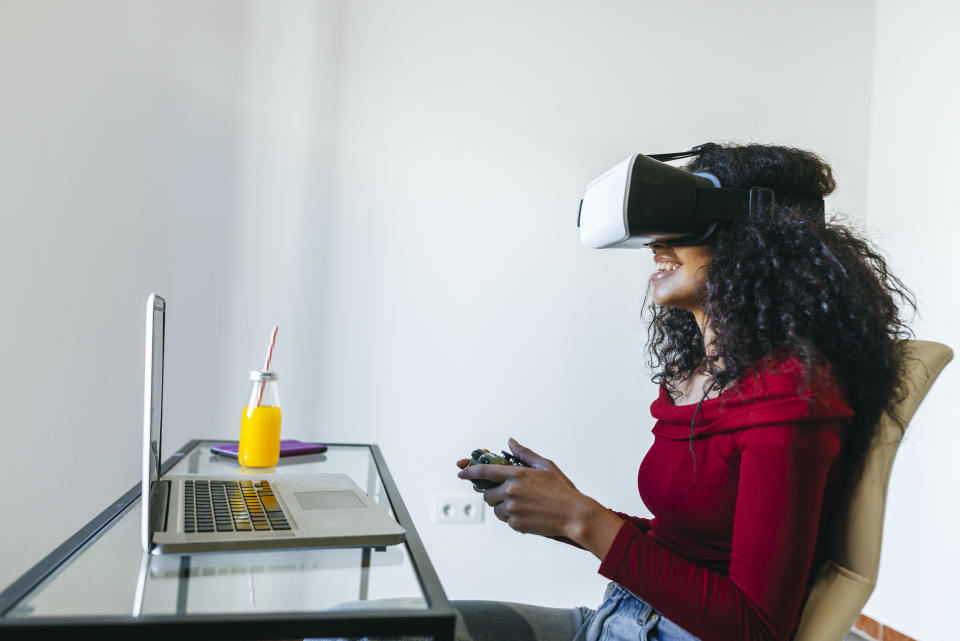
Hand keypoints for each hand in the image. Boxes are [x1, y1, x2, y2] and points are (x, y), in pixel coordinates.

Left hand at [457, 438, 596, 537]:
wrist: (574, 515)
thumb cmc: (562, 490)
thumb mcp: (545, 465)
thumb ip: (524, 453)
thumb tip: (510, 442)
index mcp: (516, 474)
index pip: (484, 471)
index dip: (469, 471)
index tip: (461, 471)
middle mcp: (510, 491)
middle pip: (487, 494)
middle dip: (494, 493)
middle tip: (510, 494)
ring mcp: (512, 509)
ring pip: (496, 508)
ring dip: (504, 506)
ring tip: (525, 505)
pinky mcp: (515, 524)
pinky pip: (506, 520)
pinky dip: (513, 518)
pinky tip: (529, 514)